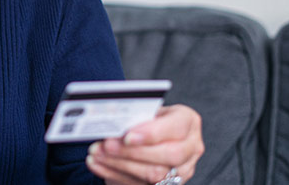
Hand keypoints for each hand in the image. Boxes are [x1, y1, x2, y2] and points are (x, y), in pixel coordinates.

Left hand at [86, 105, 204, 184]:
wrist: (150, 134)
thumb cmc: (147, 118)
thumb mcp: (145, 110)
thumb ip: (135, 115)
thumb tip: (112, 120)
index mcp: (188, 121)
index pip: (176, 128)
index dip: (151, 134)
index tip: (127, 136)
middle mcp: (191, 147)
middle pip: (169, 154)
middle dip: (133, 152)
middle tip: (107, 145)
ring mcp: (182, 170)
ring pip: (155, 174)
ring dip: (120, 164)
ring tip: (97, 153)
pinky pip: (140, 184)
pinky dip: (114, 174)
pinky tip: (97, 164)